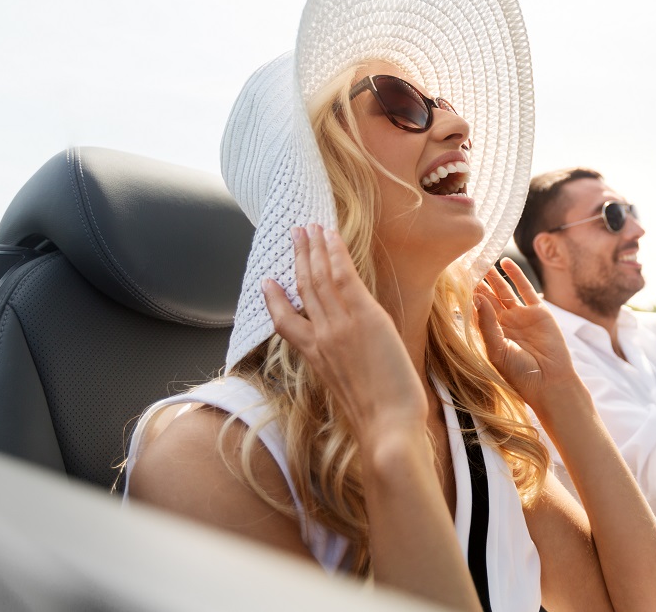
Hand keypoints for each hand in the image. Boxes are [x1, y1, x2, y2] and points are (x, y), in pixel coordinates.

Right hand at [262, 225, 426, 442]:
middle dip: (298, 258)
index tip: (268, 282)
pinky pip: (343, 277)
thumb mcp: (350, 391)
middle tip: (294, 235)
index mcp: (314, 359)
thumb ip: (343, 368)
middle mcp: (321, 337)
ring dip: (313, 248)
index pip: (285, 323)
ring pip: (319, 277)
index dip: (274, 300)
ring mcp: (340, 325)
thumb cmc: (379, 419)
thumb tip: (352, 359)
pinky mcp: (364, 317)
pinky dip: (335, 254)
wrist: (387, 427)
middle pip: (302, 288)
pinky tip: (330, 237)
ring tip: (309, 227)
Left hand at [474, 259, 577, 409]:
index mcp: (489, 334)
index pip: (474, 309)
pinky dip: (516, 275)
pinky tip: (505, 263)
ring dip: (493, 276)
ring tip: (482, 259)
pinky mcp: (538, 311)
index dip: (465, 295)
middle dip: (477, 281)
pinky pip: (525, 289)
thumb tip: (476, 298)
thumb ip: (486, 324)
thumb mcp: (497, 350)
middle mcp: (503, 323)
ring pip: (503, 290)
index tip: (453, 279)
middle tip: (465, 263)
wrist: (549, 381)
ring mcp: (520, 316)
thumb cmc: (519, 373)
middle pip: (487, 296)